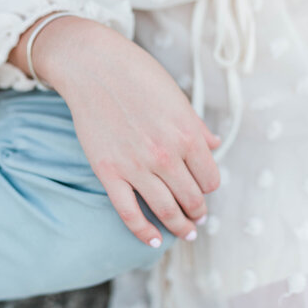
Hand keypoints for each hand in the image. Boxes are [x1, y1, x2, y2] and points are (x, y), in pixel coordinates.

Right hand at [32, 16, 221, 246]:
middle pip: (191, 198)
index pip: (210, 179)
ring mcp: (136, 166)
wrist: (93, 66)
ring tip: (184, 232)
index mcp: (188, 135)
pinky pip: (129, 212)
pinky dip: (144, 232)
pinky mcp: (109, 172)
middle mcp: (166, 155)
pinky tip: (154, 241)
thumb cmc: (137, 74)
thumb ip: (196, 126)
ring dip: (179, 226)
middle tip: (197, 218)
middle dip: (197, 212)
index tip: (204, 190)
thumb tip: (214, 145)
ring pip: (165, 210)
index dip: (209, 188)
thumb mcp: (177, 97)